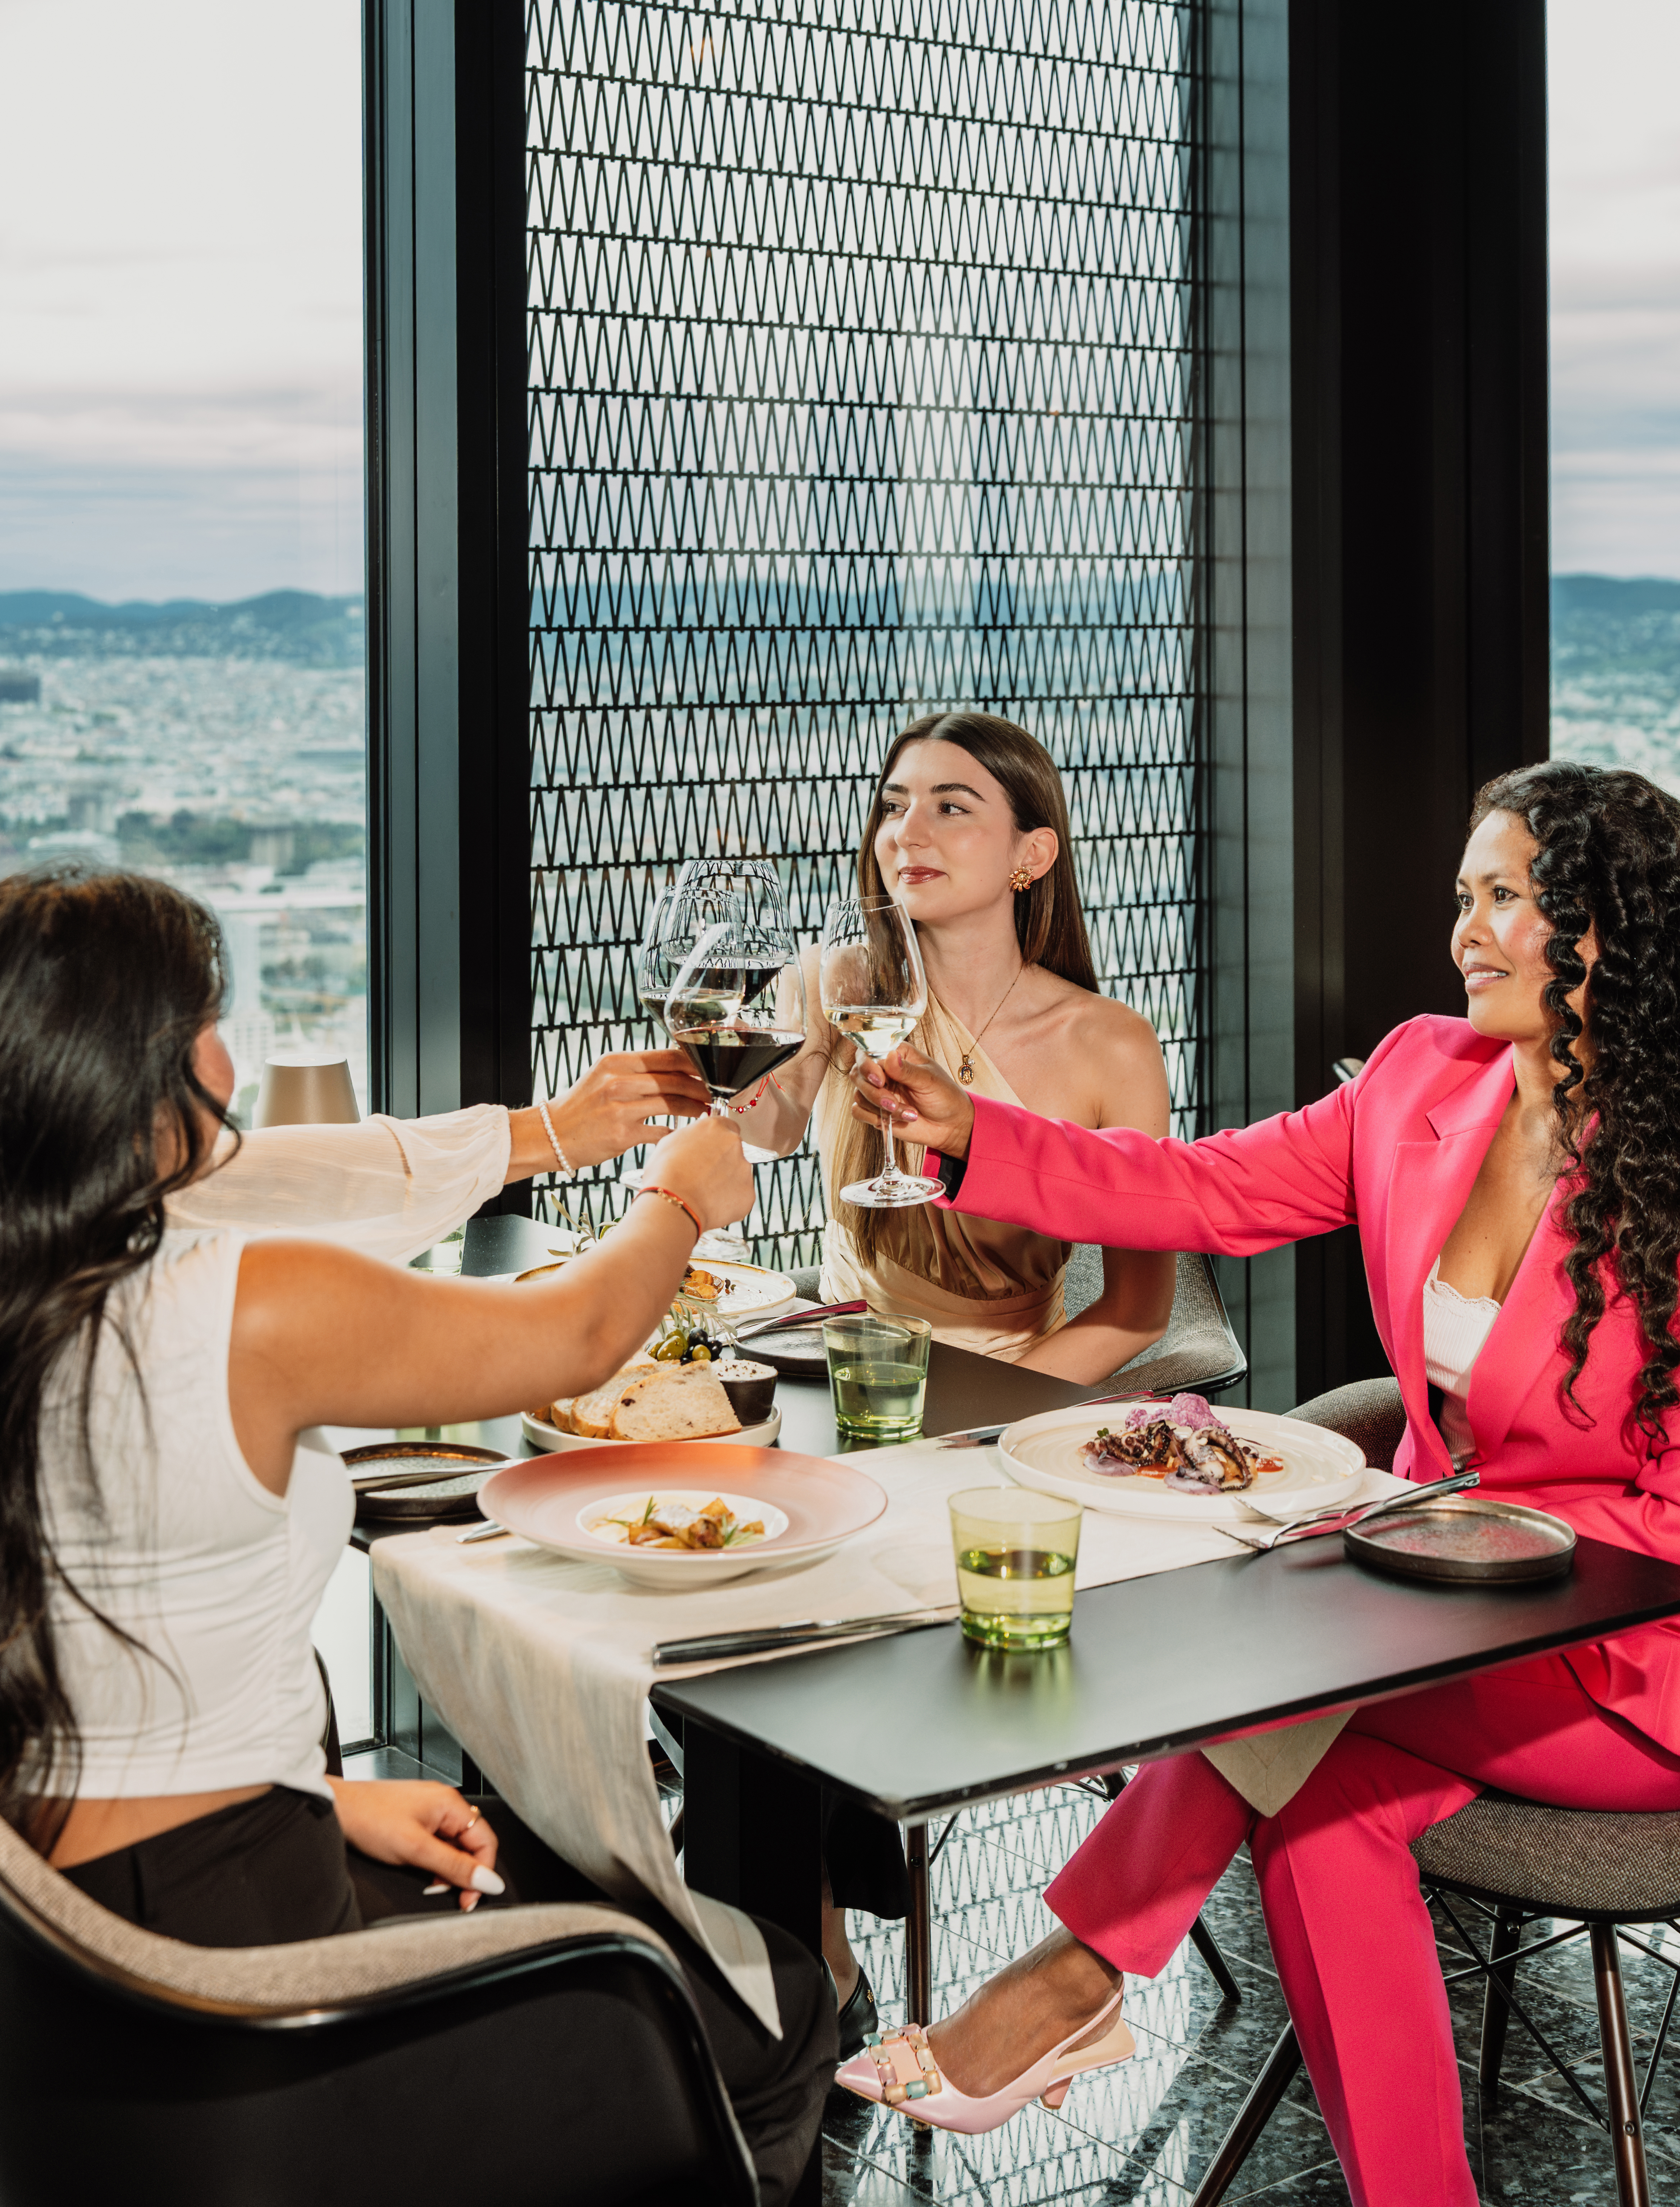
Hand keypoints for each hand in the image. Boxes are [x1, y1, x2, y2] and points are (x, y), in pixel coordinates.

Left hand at [328, 1778, 503, 1911]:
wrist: (336, 1808)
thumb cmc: (369, 1818)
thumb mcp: (415, 1850)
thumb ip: (454, 1867)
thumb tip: (487, 1880)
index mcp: (451, 1804)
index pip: (485, 1841)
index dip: (482, 1873)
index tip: (472, 1897)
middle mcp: (444, 1804)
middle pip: (471, 1845)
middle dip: (463, 1873)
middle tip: (451, 1895)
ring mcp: (430, 1810)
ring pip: (454, 1846)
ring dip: (447, 1869)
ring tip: (431, 1883)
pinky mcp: (416, 1818)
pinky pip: (437, 1843)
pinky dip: (434, 1861)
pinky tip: (421, 1870)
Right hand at [511, 1051, 709, 1178]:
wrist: (550, 1134)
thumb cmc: (582, 1107)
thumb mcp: (604, 1076)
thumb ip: (637, 1071)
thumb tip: (676, 1067)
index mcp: (616, 1062)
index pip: (667, 1056)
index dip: (694, 1064)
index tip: (709, 1070)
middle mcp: (617, 1081)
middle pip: (674, 1080)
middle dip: (700, 1087)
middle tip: (715, 1093)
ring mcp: (619, 1108)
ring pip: (671, 1104)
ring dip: (694, 1108)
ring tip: (706, 1111)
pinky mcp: (621, 1134)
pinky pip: (659, 1131)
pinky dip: (674, 1132)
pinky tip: (682, 1133)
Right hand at [642, 1112, 754, 1229]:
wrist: (672, 1203)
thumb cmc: (664, 1173)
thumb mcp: (671, 1142)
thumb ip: (693, 1132)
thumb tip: (703, 1124)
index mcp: (715, 1127)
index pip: (726, 1127)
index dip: (716, 1141)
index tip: (708, 1151)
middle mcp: (734, 1144)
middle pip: (733, 1151)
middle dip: (722, 1161)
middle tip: (702, 1175)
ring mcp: (744, 1169)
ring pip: (738, 1174)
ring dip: (726, 1181)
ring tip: (704, 1192)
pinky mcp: (748, 1193)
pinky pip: (740, 1195)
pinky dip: (729, 1201)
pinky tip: (711, 1204)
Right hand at [849, 1044, 974, 1158]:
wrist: (949, 1125)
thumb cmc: (944, 1096)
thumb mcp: (929, 1081)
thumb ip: (907, 1070)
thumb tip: (891, 1056)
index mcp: (897, 1055)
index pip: (868, 1053)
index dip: (868, 1066)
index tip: (880, 1080)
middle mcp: (884, 1071)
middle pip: (858, 1074)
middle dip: (873, 1092)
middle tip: (892, 1103)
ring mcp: (878, 1091)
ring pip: (858, 1095)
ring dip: (880, 1108)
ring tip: (908, 1113)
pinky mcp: (875, 1110)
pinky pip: (858, 1112)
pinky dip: (873, 1118)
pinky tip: (895, 1120)